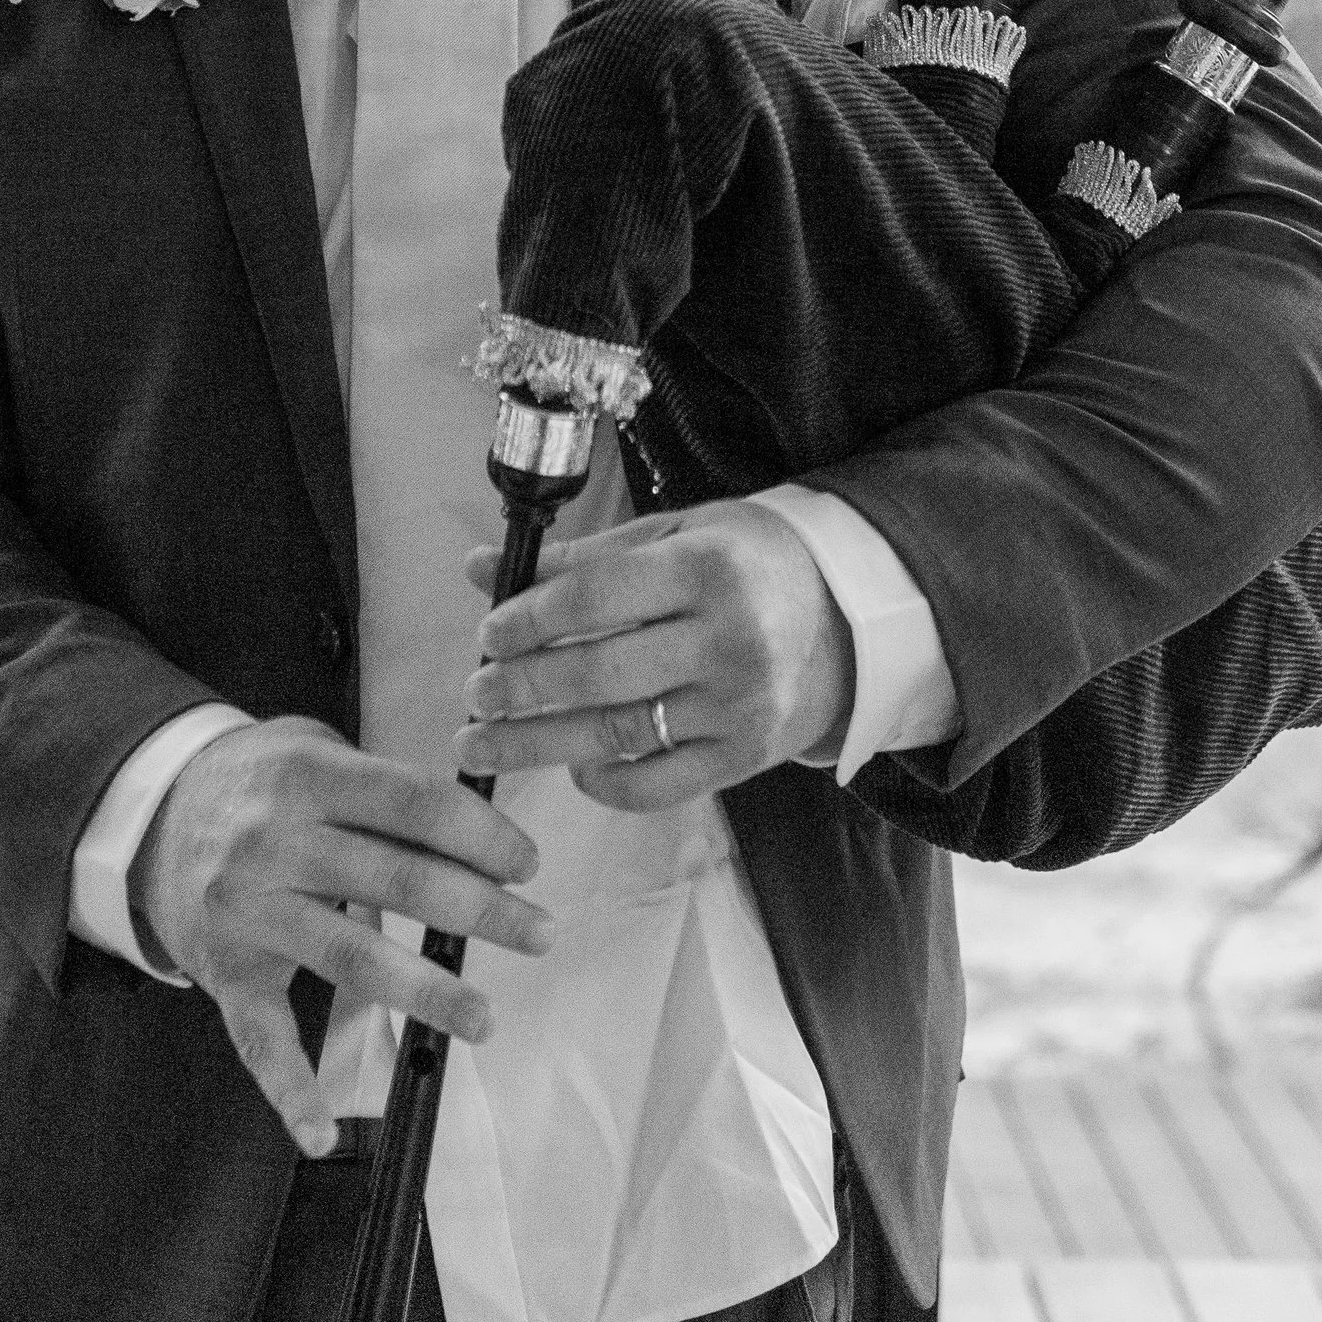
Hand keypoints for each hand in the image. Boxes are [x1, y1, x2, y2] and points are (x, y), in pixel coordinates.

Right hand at [129, 717, 554, 1155]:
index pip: (415, 804)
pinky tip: (324, 1133)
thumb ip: (386, 787)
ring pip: (351, 959)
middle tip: (540, 932)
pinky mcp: (226, 974)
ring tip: (485, 1017)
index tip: (527, 864)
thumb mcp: (316, 751)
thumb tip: (479, 834)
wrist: (152, 815)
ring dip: (428, 992)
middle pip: (397, 880)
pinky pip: (261, 1040)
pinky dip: (291, 1092)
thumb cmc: (261, 781)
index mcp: (309, 777)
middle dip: (481, 910)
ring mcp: (248, 913)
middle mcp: (275, 844)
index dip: (481, 834)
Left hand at [454, 503, 856, 811]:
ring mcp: (740, 705)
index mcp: (708, 567)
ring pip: (618, 735)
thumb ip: (581, 558)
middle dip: (520, 689)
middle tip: (473, 695)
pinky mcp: (746, 756)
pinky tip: (571, 768)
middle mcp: (729, 638)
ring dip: (537, 744)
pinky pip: (659, 785)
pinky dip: (605, 783)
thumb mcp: (675, 535)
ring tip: (483, 742)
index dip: (529, 620)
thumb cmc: (746, 563)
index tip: (487, 635)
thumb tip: (481, 569)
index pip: (595, 597)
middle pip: (598, 674)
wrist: (849, 616)